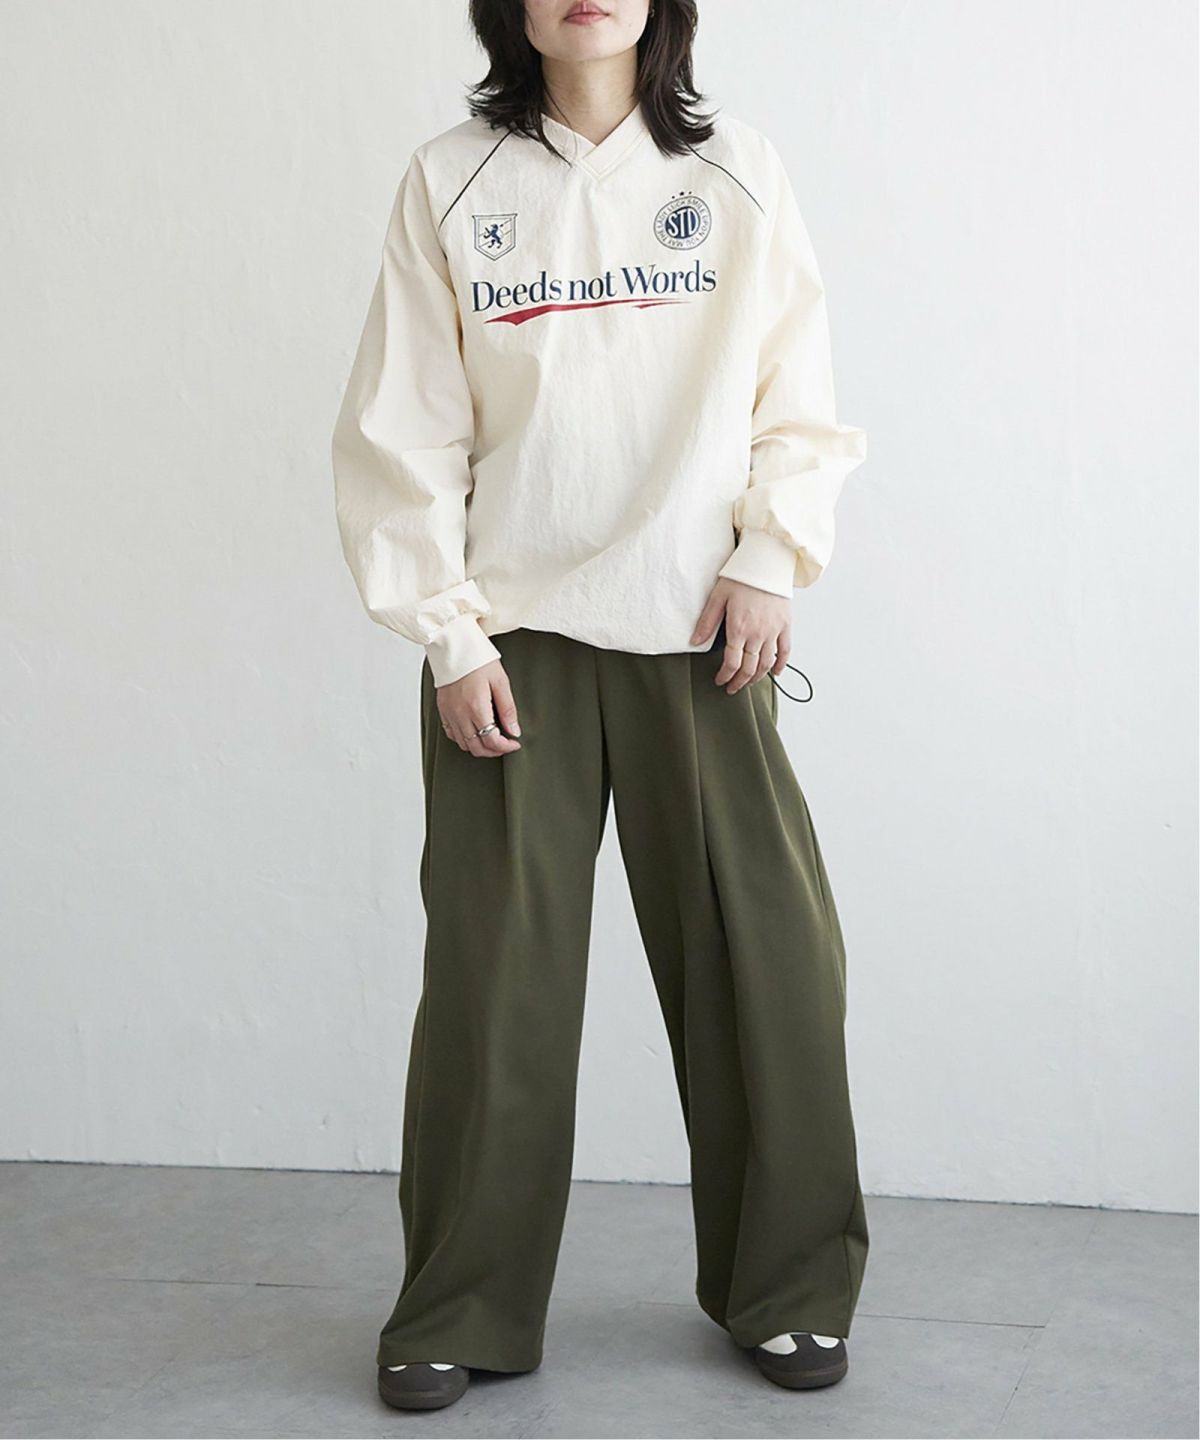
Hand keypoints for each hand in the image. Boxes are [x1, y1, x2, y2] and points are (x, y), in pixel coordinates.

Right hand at [437, 659, 521, 757]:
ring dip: (479, 747)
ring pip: (464, 744)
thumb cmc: (478, 660)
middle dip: (494, 751)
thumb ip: (508, 709)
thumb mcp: (500, 681)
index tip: (514, 743)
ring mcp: (449, 713)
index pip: (492, 740)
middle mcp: (460, 713)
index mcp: (476, 707)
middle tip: (505, 745)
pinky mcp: (442, 709)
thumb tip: (514, 730)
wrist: (454, 646)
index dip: (506, 747)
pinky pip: (452, 734)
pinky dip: (464, 739)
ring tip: (492, 739)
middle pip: (477, 748)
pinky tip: (474, 732)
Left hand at [691, 578, 791, 694]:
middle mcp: (758, 634)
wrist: (766, 562)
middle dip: (740, 682)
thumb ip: (707, 622)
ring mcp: (774, 631)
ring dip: (757, 677)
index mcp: (739, 628)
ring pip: (766, 664)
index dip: (725, 676)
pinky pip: (785, 651)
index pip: (732, 663)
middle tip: (732, 688)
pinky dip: (781, 665)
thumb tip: (694, 642)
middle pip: (749, 668)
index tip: (720, 681)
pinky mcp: (786, 625)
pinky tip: (775, 673)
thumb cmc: (740, 577)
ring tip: (748, 682)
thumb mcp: (717, 597)